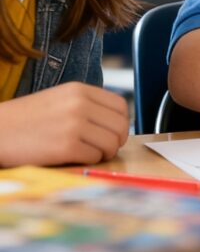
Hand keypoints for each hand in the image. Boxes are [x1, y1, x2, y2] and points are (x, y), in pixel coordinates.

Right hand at [0, 84, 128, 166]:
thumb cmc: (26, 119)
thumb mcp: (59, 99)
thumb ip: (86, 104)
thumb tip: (116, 121)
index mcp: (80, 90)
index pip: (120, 106)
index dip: (121, 122)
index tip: (114, 132)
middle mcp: (80, 104)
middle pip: (120, 125)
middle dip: (117, 140)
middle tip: (106, 148)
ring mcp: (74, 125)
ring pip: (111, 142)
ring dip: (105, 152)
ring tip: (92, 154)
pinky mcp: (66, 146)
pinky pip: (94, 156)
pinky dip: (90, 160)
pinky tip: (77, 158)